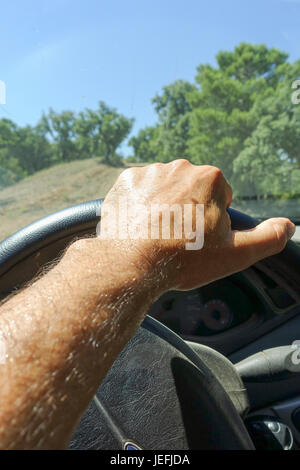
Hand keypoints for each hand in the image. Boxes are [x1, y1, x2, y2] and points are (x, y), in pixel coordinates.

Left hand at [100, 159, 294, 290]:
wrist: (132, 263)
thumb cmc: (184, 258)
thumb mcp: (235, 253)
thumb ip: (268, 238)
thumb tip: (289, 227)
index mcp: (211, 178)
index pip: (219, 198)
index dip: (211, 221)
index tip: (198, 238)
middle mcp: (180, 167)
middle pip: (191, 191)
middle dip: (188, 210)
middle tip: (177, 238)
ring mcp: (150, 172)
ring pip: (165, 190)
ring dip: (164, 206)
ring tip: (157, 234)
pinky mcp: (125, 181)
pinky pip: (140, 191)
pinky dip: (141, 205)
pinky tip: (139, 225)